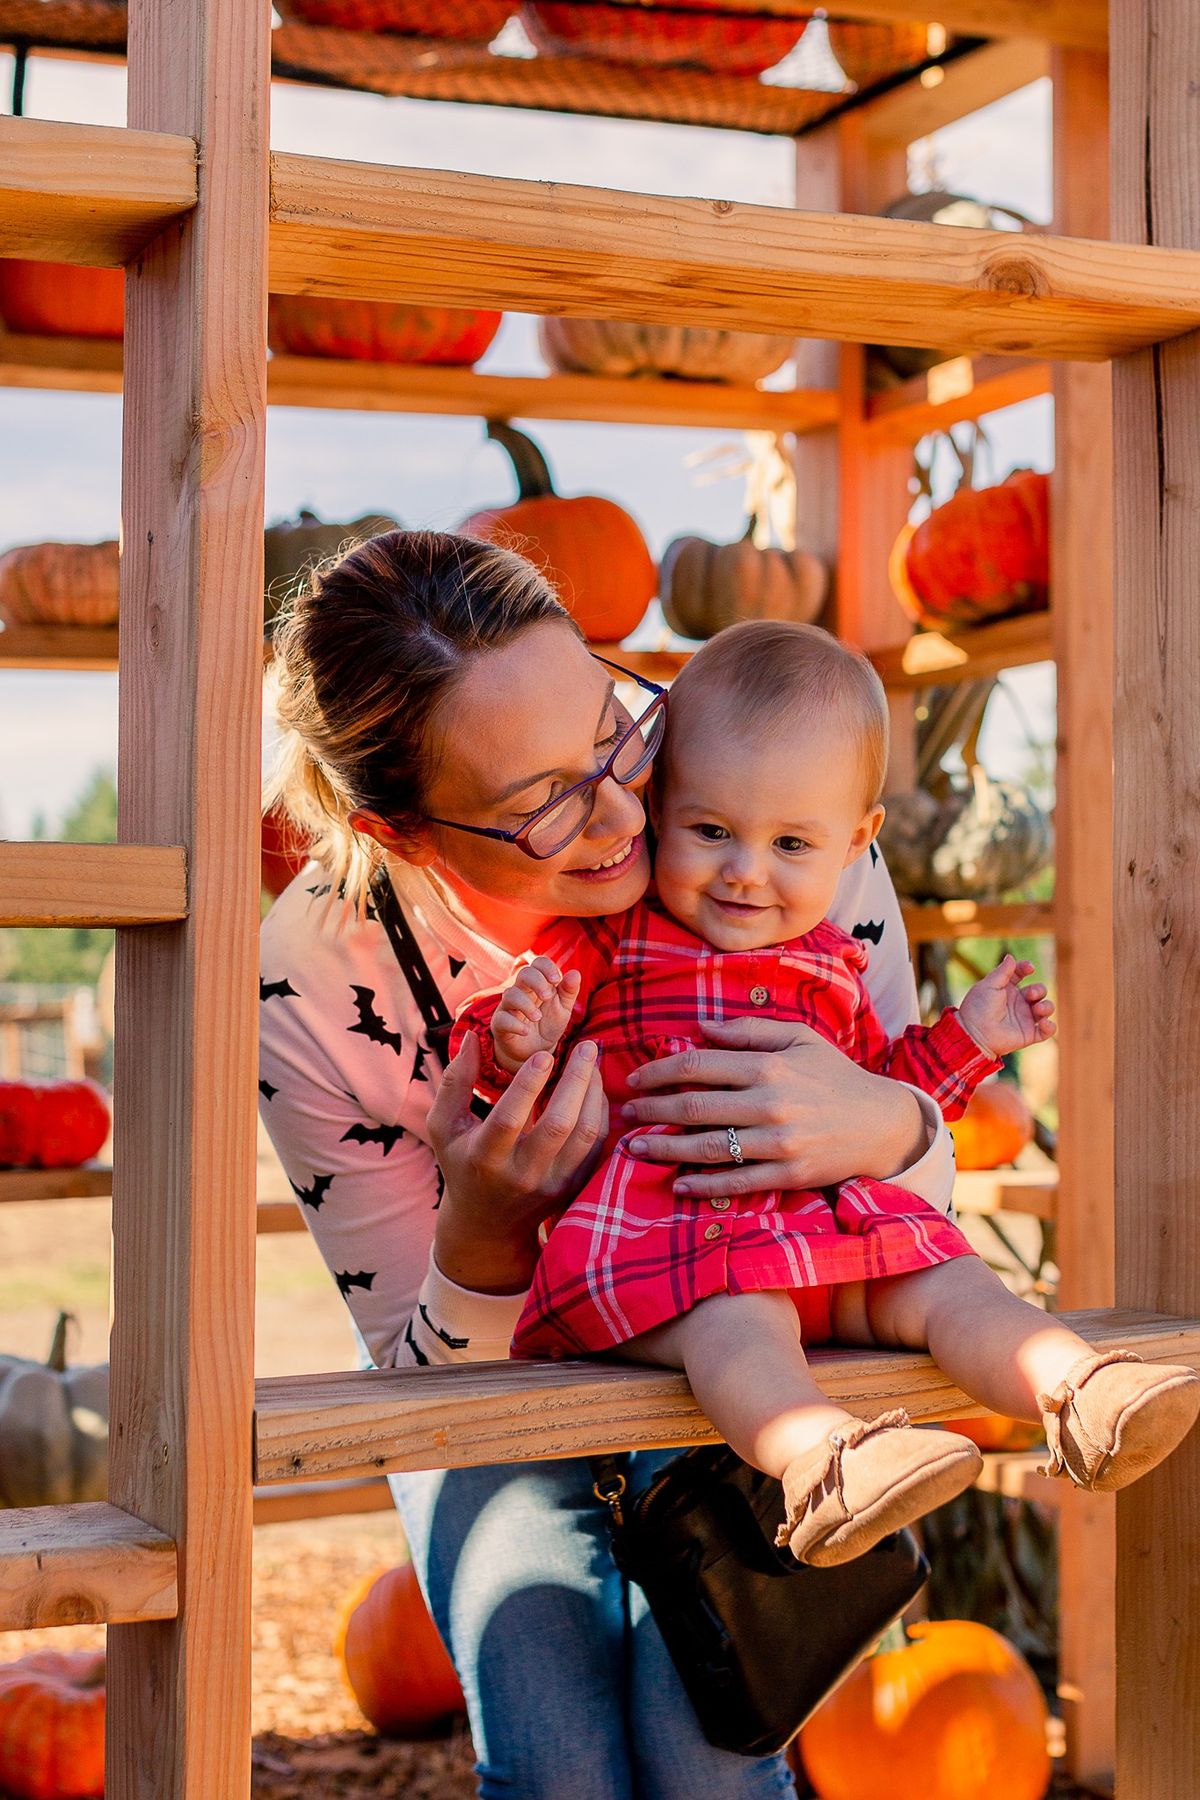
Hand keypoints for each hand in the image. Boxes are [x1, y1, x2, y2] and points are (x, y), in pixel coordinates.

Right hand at [428, 1030, 607, 1292]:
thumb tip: (472, 1036)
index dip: (527, 1086)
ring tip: (593, 1059)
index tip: (545, 1053)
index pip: (509, 1120)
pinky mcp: (574, 1186)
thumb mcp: (444, 1127)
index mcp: (485, 1158)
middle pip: (558, 1125)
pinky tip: (594, 1086)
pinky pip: (597, 1145)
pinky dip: (600, 1112)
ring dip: (594, 1093)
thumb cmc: (462, 1164)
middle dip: (576, 1081)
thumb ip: (454, 1081)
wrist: (487, 1225)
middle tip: (587, 1044)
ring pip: (585, 1135)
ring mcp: (552, 1184)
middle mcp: (521, 1174)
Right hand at [491, 956, 581, 1073]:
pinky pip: (501, 1019)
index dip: (546, 967)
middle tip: (547, 997)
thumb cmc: (548, 1024)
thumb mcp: (563, 1009)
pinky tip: (526, 1031)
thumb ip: (569, 991)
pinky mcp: (500, 1024)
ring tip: (538, 1017)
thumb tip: (575, 973)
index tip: (556, 980)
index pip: (539, 963)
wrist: (535, 1051)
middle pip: (524, 973)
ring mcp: (509, 1006)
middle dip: (537, 981)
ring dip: (526, 1004)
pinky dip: (514, 1024)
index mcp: (539, 983)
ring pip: (510, 994)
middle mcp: (522, 991)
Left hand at [620, 1015, 931, 1198]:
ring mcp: (779, 1143)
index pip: (698, 1065)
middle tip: (625, 1114)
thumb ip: (749, 1031)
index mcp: (769, 1065)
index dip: (659, 1071)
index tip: (635, 1078)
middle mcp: (771, 1104)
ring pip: (708, 1147)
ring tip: (636, 1147)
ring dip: (666, 1148)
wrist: (882, 1123)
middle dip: (652, 1110)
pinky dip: (704, 1186)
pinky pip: (737, 1183)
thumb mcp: (799, 1038)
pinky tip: (678, 1184)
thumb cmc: (835, 1075)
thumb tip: (701, 1027)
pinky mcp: (789, 1175)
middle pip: (694, 1106)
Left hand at [958, 954, 1055, 1057]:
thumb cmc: (978, 1008)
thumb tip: (1011, 956)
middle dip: (1039, 989)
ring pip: (1046, 1008)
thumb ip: (1002, 971)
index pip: (1021, 974)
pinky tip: (1044, 1022)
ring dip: (1047, 1006)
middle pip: (1038, 990)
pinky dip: (1050, 1026)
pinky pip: (1047, 1030)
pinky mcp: (1029, 1034)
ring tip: (1037, 1009)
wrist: (974, 1033)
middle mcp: (1018, 1002)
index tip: (1029, 968)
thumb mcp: (989, 985)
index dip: (1026, 968)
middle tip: (1030, 995)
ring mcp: (1024, 1018)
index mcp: (1006, 989)